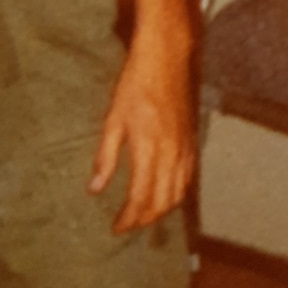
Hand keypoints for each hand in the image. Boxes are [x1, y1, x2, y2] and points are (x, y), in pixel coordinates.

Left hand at [88, 28, 194, 232]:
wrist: (166, 60)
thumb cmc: (135, 85)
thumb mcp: (113, 118)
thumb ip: (105, 156)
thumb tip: (95, 189)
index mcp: (149, 150)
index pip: (140, 198)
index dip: (128, 218)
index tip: (116, 227)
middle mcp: (171, 155)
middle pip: (161, 203)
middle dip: (144, 219)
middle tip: (127, 225)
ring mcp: (185, 150)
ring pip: (177, 195)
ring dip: (161, 211)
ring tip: (143, 216)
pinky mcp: (192, 143)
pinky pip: (187, 179)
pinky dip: (176, 195)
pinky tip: (165, 196)